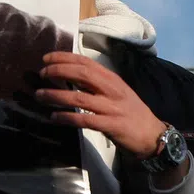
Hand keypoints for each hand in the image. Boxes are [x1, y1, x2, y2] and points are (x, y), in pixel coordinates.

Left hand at [36, 52, 167, 158]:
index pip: (85, 61)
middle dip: (58, 71)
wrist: (153, 136)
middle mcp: (112, 90)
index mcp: (111, 79)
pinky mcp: (112, 125)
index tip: (45, 58)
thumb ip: (95, 82)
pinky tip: (54, 117)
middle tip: (41, 74)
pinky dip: (67, 117)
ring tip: (39, 95)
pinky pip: (85, 120)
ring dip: (56, 96)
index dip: (64, 57)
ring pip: (79, 98)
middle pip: (81, 74)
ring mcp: (112, 108)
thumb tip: (66, 74)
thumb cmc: (130, 111)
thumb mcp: (115, 91)